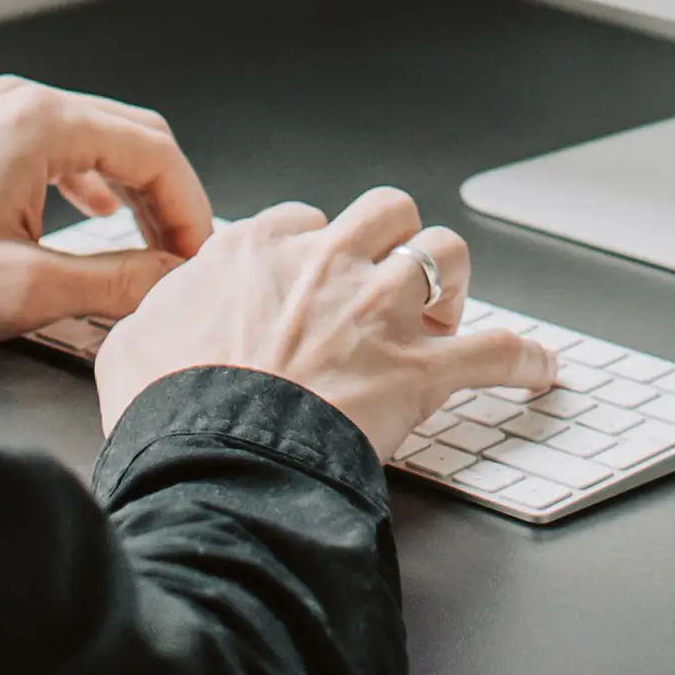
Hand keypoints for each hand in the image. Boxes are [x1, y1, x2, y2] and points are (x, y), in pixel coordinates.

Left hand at [0, 74, 213, 343]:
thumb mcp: (25, 287)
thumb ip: (114, 282)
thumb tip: (169, 279)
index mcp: (41, 122)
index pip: (155, 150)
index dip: (189, 208)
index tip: (198, 259)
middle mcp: (21, 101)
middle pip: (132, 134)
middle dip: (166, 196)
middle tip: (181, 256)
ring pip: (96, 137)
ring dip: (131, 189)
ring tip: (147, 244)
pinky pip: (58, 144)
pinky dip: (91, 180)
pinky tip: (95, 217)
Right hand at [88, 190, 556, 463]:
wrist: (217, 461)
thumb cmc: (171, 410)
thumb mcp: (134, 341)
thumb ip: (161, 311)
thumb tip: (161, 310)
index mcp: (259, 251)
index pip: (301, 220)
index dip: (311, 250)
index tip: (312, 277)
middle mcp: (328, 265)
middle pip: (386, 213)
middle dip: (393, 238)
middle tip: (387, 275)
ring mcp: (380, 313)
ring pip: (447, 255)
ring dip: (454, 279)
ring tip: (448, 307)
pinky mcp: (422, 371)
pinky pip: (498, 352)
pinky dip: (524, 362)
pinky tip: (540, 370)